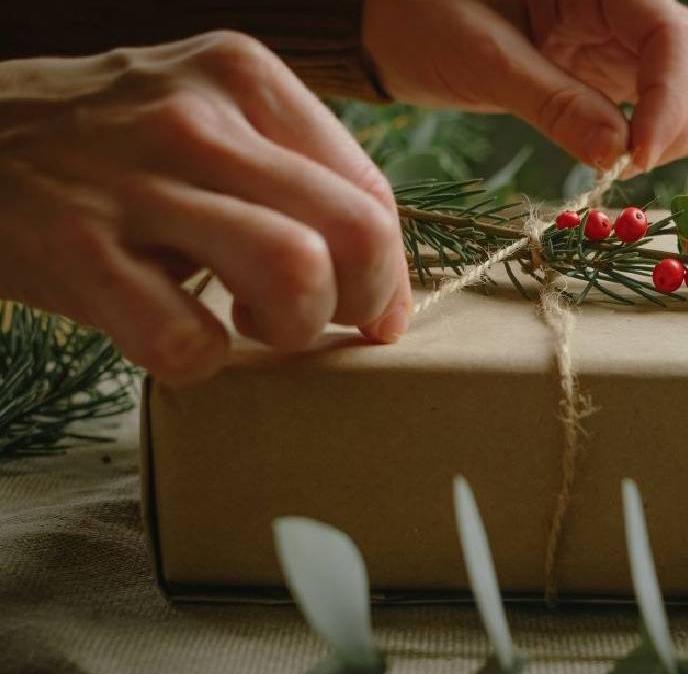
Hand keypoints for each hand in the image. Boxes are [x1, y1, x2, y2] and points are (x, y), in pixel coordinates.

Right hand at [0, 31, 410, 384]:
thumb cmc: (112, 144)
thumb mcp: (204, 112)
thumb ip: (293, 170)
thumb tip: (380, 275)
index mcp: (245, 77)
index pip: (371, 191)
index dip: (389, 271)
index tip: (373, 309)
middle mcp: (200, 119)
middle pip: (356, 231)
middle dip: (360, 300)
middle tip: (320, 319)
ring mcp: (137, 182)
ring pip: (295, 272)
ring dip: (293, 327)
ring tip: (253, 324)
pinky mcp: (77, 250)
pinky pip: (188, 339)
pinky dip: (202, 360)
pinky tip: (181, 337)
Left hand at [363, 0, 687, 173]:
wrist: (395, 22)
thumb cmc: (424, 18)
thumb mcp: (483, 60)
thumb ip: (554, 103)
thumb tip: (617, 157)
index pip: (670, 37)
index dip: (668, 101)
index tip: (635, 158)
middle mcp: (627, 4)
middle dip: (681, 121)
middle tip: (627, 165)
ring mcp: (626, 36)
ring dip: (677, 134)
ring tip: (620, 162)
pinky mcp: (616, 67)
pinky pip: (668, 102)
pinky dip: (658, 137)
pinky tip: (618, 154)